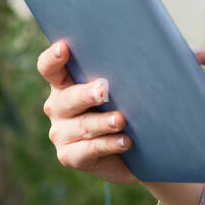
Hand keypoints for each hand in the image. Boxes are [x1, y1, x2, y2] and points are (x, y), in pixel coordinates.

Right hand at [37, 39, 136, 184]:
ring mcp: (61, 133)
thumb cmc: (126, 107)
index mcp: (64, 84)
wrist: (132, 151)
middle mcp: (58, 107)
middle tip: (104, 90)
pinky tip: (125, 141)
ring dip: (103, 122)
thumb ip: (124, 72)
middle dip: (86, 94)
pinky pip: (88, 150)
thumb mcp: (122, 88)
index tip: (64, 47)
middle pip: (67, 99)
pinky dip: (108, 145)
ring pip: (82, 125)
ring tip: (121, 120)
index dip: (53, 58)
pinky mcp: (69, 156)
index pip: (50, 69)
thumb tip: (154, 54)